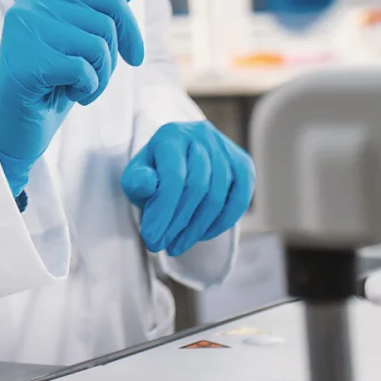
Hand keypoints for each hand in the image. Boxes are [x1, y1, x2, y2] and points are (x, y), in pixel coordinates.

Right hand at [0, 0, 145, 196]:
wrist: (14, 121)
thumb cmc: (52, 78)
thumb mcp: (84, 38)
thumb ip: (107, 1)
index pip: (109, 0)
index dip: (130, 32)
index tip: (134, 58)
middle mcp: (30, 2)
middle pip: (106, 26)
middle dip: (109, 61)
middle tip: (87, 78)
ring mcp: (24, 29)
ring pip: (97, 48)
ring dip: (98, 79)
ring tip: (74, 86)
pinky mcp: (26, 60)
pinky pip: (84, 71)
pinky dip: (85, 90)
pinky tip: (63, 93)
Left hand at [120, 120, 253, 255]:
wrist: (180, 159)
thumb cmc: (155, 172)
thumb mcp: (137, 175)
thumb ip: (137, 180)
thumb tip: (145, 183)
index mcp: (171, 135)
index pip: (173, 176)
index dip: (163, 211)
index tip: (152, 238)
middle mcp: (201, 136)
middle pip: (197, 187)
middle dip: (178, 223)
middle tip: (163, 246)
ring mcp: (225, 149)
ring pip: (217, 197)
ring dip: (197, 228)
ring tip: (178, 245)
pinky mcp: (243, 164)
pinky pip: (239, 200)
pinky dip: (221, 223)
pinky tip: (201, 235)